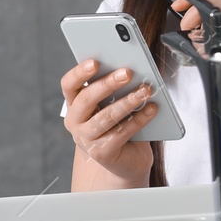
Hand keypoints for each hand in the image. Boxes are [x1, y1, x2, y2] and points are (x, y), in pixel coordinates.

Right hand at [61, 60, 156, 185]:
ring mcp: (85, 139)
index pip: (69, 85)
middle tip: (127, 72)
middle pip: (87, 99)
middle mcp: (75, 121)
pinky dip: (139, 119)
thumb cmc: (119, 124)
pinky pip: (121, 133)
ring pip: (106, 116)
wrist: (125, 159)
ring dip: (128, 101)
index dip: (79, 73)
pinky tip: (151, 109)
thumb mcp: (113, 103)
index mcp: (74, 104)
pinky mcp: (101, 152)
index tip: (95, 62)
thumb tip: (130, 70)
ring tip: (145, 91)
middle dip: (108, 84)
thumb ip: (116, 88)